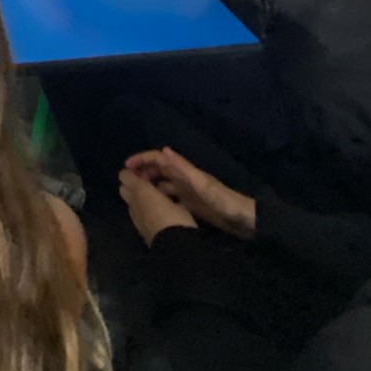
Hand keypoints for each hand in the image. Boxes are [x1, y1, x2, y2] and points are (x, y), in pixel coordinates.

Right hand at [123, 147, 256, 237]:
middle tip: (126, 182)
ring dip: (149, 184)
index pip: (160, 159)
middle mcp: (185, 178)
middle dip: (142, 171)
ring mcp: (188, 191)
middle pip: (159, 169)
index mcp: (186, 172)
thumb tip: (164, 150)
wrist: (244, 220)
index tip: (126, 167)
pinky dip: (159, 197)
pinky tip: (153, 206)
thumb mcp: (202, 185)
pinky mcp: (192, 204)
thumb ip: (183, 168)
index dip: (142, 159)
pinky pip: (170, 197)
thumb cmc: (223, 201)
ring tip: (135, 194)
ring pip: (163, 183)